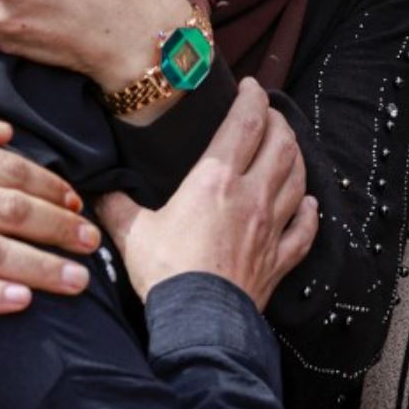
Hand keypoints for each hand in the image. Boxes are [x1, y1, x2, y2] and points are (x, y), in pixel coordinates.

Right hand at [98, 78, 316, 308]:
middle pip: (281, 144)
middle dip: (279, 121)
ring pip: (299, 179)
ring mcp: (272, 227)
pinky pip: (305, 229)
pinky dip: (310, 212)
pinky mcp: (280, 258)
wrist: (197, 322)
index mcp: (216, 180)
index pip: (245, 123)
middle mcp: (252, 196)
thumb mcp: (132, 232)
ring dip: (297, 157)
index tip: (249, 86)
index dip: (251, 98)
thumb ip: (117, 205)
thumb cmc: (165, 273)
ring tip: (288, 146)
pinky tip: (309, 203)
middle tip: (270, 113)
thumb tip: (98, 189)